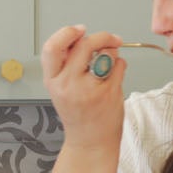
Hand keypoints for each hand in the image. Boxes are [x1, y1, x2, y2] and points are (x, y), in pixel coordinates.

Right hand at [42, 25, 125, 154]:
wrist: (90, 142)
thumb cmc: (78, 113)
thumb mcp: (61, 88)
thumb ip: (67, 63)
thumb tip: (80, 36)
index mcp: (52, 80)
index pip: (52, 47)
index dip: (67, 33)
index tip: (80, 30)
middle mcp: (68, 84)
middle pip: (84, 44)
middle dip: (102, 37)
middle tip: (110, 39)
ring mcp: (89, 89)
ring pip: (106, 53)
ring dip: (112, 53)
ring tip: (108, 66)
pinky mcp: (109, 93)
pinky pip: (119, 65)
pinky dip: (120, 66)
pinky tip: (114, 78)